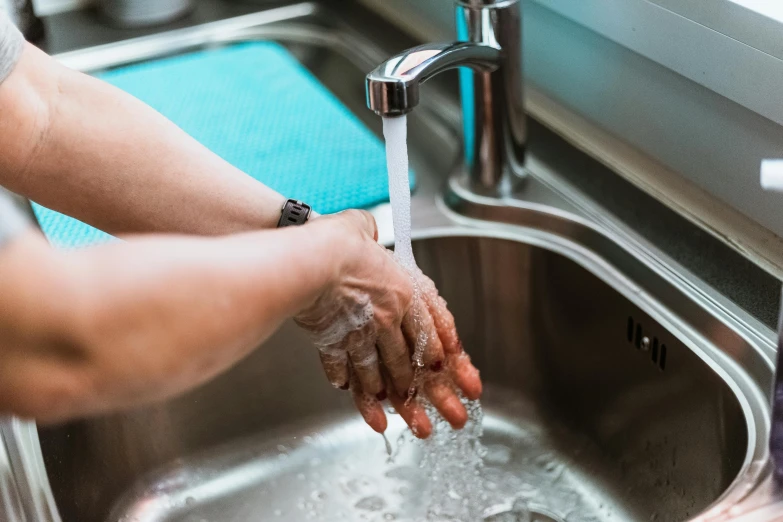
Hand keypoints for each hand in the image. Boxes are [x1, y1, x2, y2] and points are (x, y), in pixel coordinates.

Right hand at [295, 211, 481, 437]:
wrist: (311, 262)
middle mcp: (388, 318)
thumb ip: (367, 231)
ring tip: (411, 422)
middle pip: (414, 362)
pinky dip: (356, 394)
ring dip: (398, 400)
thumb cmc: (336, 242)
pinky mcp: (334, 345)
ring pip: (384, 374)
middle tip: (453, 418)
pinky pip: (347, 374)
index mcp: (404, 290)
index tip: (463, 380)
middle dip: (435, 395)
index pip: (435, 330)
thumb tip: (365, 228)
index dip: (451, 358)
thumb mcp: (360, 227)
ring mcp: (362, 335)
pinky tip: (365, 409)